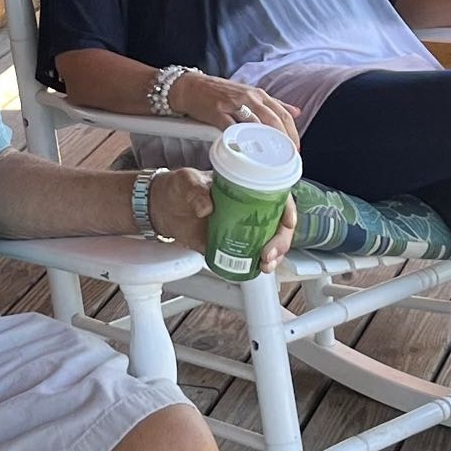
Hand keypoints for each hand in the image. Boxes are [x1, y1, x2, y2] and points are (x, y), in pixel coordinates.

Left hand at [147, 166, 296, 270]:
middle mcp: (248, 209)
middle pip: (277, 225)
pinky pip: (248, 256)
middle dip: (280, 241)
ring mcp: (240, 228)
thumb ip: (195, 190)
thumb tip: (206, 206)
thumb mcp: (186, 180)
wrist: (161, 207)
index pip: (277, 196)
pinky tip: (256, 270)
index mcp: (245, 188)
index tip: (287, 222)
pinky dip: (255, 264)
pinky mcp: (229, 244)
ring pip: (268, 242)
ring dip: (272, 256)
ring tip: (264, 264)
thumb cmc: (178, 186)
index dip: (288, 209)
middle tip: (269, 252)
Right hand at [167, 71, 304, 145]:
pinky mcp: (217, 112)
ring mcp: (233, 104)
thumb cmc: (221, 93)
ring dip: (265, 143)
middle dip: (283, 140)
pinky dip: (240, 140)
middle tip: (286, 156)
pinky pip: (231, 127)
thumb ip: (273, 103)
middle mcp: (249, 97)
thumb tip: (297, 112)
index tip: (295, 149)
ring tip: (271, 158)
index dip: (292, 132)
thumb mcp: (250, 94)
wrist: (192, 87)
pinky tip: (245, 151)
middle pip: (273, 119)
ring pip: (255, 124)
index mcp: (259, 94)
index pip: (282, 113)